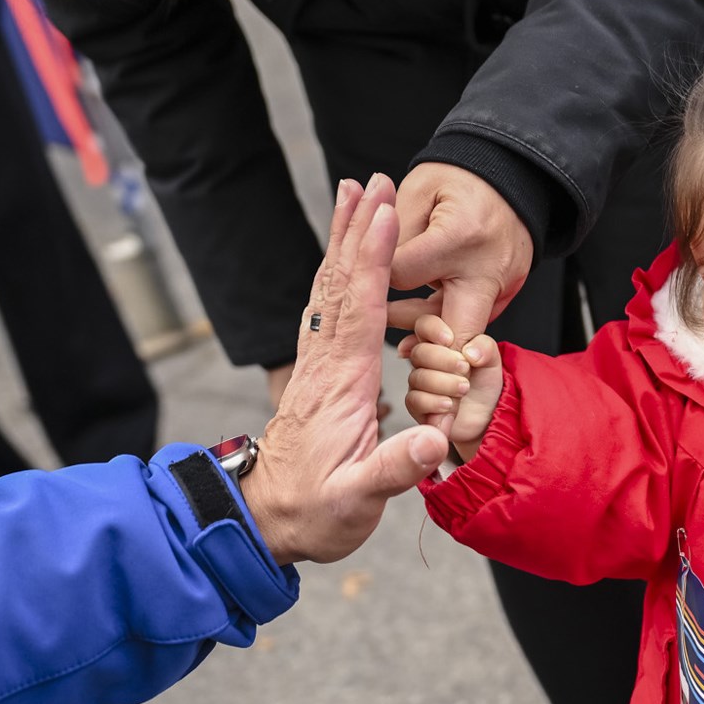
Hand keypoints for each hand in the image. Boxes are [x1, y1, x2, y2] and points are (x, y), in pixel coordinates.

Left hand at [241, 177, 448, 564]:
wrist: (266, 523)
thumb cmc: (315, 513)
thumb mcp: (357, 501)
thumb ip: (395, 468)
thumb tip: (436, 442)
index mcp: (342, 383)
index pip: (360, 308)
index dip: (373, 258)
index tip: (385, 212)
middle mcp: (325, 364)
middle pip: (340, 282)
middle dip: (357, 229)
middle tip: (373, 180)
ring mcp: (317, 366)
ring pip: (329, 288)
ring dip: (342, 240)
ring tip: (353, 196)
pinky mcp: (316, 374)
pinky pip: (326, 308)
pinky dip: (335, 271)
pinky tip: (341, 258)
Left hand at [387, 163, 533, 348]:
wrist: (512, 175)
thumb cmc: (459, 179)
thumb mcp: (417, 190)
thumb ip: (392, 232)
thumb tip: (376, 275)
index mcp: (459, 237)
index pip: (402, 276)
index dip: (377, 276)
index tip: (366, 279)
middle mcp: (487, 268)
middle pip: (448, 330)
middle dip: (418, 341)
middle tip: (393, 342)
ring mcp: (504, 285)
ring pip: (461, 329)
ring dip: (428, 331)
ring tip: (396, 319)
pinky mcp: (510, 292)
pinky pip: (476, 319)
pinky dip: (450, 321)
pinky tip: (426, 322)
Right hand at [401, 314, 501, 454]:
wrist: (486, 415)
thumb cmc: (483, 384)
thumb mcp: (492, 361)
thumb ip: (485, 347)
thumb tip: (469, 351)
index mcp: (439, 343)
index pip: (424, 325)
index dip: (432, 329)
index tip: (450, 339)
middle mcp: (425, 361)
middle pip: (419, 352)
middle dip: (443, 360)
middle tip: (465, 369)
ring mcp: (419, 382)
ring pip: (418, 377)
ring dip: (444, 383)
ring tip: (464, 389)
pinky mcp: (417, 405)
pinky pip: (415, 400)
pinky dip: (434, 402)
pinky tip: (449, 405)